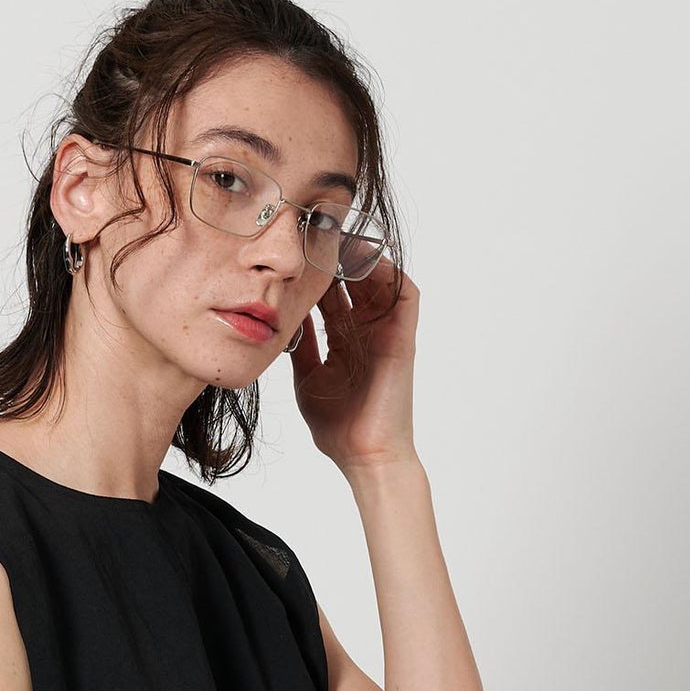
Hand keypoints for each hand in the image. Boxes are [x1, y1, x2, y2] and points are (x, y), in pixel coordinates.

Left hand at [287, 254, 418, 471]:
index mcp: (344, 340)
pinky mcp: (402, 338)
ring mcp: (386, 333)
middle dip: (336, 256)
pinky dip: (389, 273)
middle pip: (354, 281)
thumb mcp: (306, 377)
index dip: (316, 273)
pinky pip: (405, 294)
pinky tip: (366, 261)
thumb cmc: (337, 427)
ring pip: (379, 280)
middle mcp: (366, 332)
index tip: (295, 254)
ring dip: (361, 258)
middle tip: (315, 235)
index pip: (331, 295)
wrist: (362, 455)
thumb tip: (285, 316)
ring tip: (338, 241)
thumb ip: (300, 345)